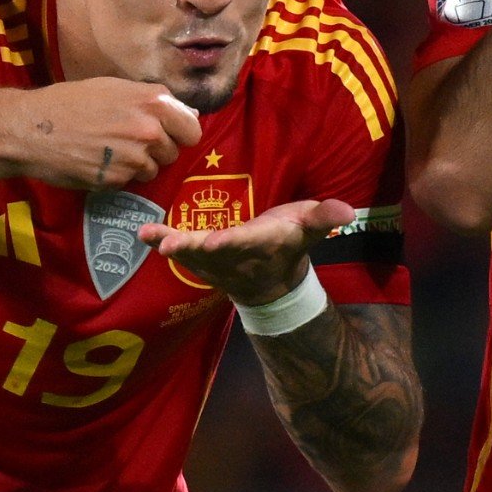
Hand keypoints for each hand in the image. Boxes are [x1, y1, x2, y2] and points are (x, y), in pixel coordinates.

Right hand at [0, 78, 202, 189]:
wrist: (32, 128)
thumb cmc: (71, 102)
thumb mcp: (116, 88)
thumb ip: (154, 100)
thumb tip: (189, 113)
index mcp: (154, 102)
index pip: (192, 129)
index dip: (182, 133)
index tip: (169, 134)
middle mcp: (149, 130)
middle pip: (173, 152)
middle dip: (156, 149)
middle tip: (128, 140)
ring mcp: (134, 158)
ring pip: (153, 169)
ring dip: (137, 164)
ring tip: (109, 150)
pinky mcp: (117, 180)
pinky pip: (129, 181)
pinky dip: (117, 176)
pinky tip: (97, 162)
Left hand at [139, 199, 355, 305]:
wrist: (271, 281)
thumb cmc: (289, 242)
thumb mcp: (309, 227)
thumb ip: (324, 217)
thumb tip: (349, 211)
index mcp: (261, 243)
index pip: (246, 242)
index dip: (230, 243)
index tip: (215, 242)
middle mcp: (235, 254)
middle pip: (211, 251)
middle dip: (192, 247)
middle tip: (171, 246)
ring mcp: (215, 260)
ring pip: (191, 252)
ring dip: (171, 244)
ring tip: (150, 236)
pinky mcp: (201, 257)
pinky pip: (180, 248)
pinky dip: (161, 241)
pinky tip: (143, 233)